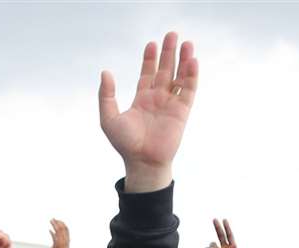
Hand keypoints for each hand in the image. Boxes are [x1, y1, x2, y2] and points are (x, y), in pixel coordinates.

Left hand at [48, 219, 71, 247]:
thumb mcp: (58, 246)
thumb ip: (56, 239)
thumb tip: (52, 231)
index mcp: (67, 241)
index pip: (66, 230)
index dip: (62, 224)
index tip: (57, 220)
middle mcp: (65, 242)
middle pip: (63, 229)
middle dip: (58, 223)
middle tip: (53, 219)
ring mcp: (62, 244)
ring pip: (60, 232)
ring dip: (55, 225)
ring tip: (51, 221)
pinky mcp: (57, 247)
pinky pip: (56, 238)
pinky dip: (53, 233)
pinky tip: (49, 230)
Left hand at [99, 31, 198, 191]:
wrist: (142, 161)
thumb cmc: (125, 144)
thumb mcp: (108, 118)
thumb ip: (106, 95)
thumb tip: (105, 72)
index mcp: (142, 99)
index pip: (148, 74)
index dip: (150, 59)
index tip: (151, 44)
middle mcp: (157, 99)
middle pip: (165, 71)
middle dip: (168, 53)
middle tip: (172, 34)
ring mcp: (171, 105)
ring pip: (179, 78)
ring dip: (183, 61)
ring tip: (186, 43)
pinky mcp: (182, 112)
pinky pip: (189, 91)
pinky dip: (191, 76)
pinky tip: (192, 61)